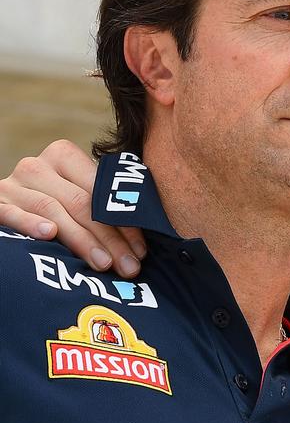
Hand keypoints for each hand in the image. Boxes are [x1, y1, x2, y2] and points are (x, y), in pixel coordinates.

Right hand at [0, 140, 146, 276]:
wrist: (12, 203)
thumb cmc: (56, 204)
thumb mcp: (78, 195)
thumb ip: (104, 205)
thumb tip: (143, 244)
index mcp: (64, 156)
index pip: (102, 190)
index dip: (125, 222)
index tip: (142, 251)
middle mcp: (37, 166)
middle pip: (82, 203)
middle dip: (110, 238)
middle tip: (129, 266)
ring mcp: (12, 185)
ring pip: (54, 211)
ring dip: (82, 240)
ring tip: (103, 263)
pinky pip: (12, 213)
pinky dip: (30, 223)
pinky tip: (48, 234)